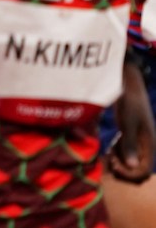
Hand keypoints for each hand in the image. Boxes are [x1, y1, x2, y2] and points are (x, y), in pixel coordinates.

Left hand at [109, 62, 155, 182]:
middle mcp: (147, 145)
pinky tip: (111, 149)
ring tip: (109, 155)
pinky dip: (119, 154)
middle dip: (123, 168)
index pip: (143, 170)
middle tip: (110, 160)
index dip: (129, 173)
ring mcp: (139, 141)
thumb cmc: (129, 103)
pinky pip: (127, 152)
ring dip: (120, 161)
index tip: (114, 164)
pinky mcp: (132, 136)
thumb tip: (133, 167)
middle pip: (137, 168)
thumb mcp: (128, 124)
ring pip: (131, 161)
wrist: (128, 86)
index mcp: (150, 144)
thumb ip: (130, 144)